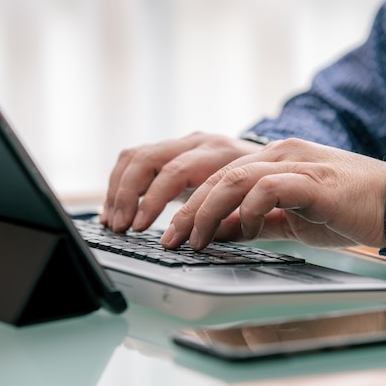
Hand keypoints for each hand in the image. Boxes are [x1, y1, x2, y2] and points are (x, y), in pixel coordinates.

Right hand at [101, 132, 262, 231]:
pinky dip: (121, 183)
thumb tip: (201, 243)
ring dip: (118, 189)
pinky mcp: (171, 151)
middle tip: (120, 227)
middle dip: (127, 195)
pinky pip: (135, 159)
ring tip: (112, 222)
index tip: (140, 229)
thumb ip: (233, 222)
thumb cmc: (267, 187)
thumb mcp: (258, 204)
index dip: (154, 201)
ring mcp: (182, 143)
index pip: (175, 172)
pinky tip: (116, 209)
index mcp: (220, 153)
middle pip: (148, 159)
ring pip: (136, 156)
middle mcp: (198, 142)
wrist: (274, 161)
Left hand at [160, 138, 385, 249]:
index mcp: (271, 159)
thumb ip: (253, 222)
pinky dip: (249, 211)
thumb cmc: (345, 211)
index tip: (173, 233)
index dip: (188, 203)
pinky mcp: (312, 180)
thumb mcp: (287, 219)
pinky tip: (247, 231)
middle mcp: (278, 154)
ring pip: (234, 178)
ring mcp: (295, 163)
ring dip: (207, 212)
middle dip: (185, 209)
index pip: (216, 175)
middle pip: (215, 174)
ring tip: (196, 241)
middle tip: (170, 240)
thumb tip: (217, 233)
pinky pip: (268, 188)